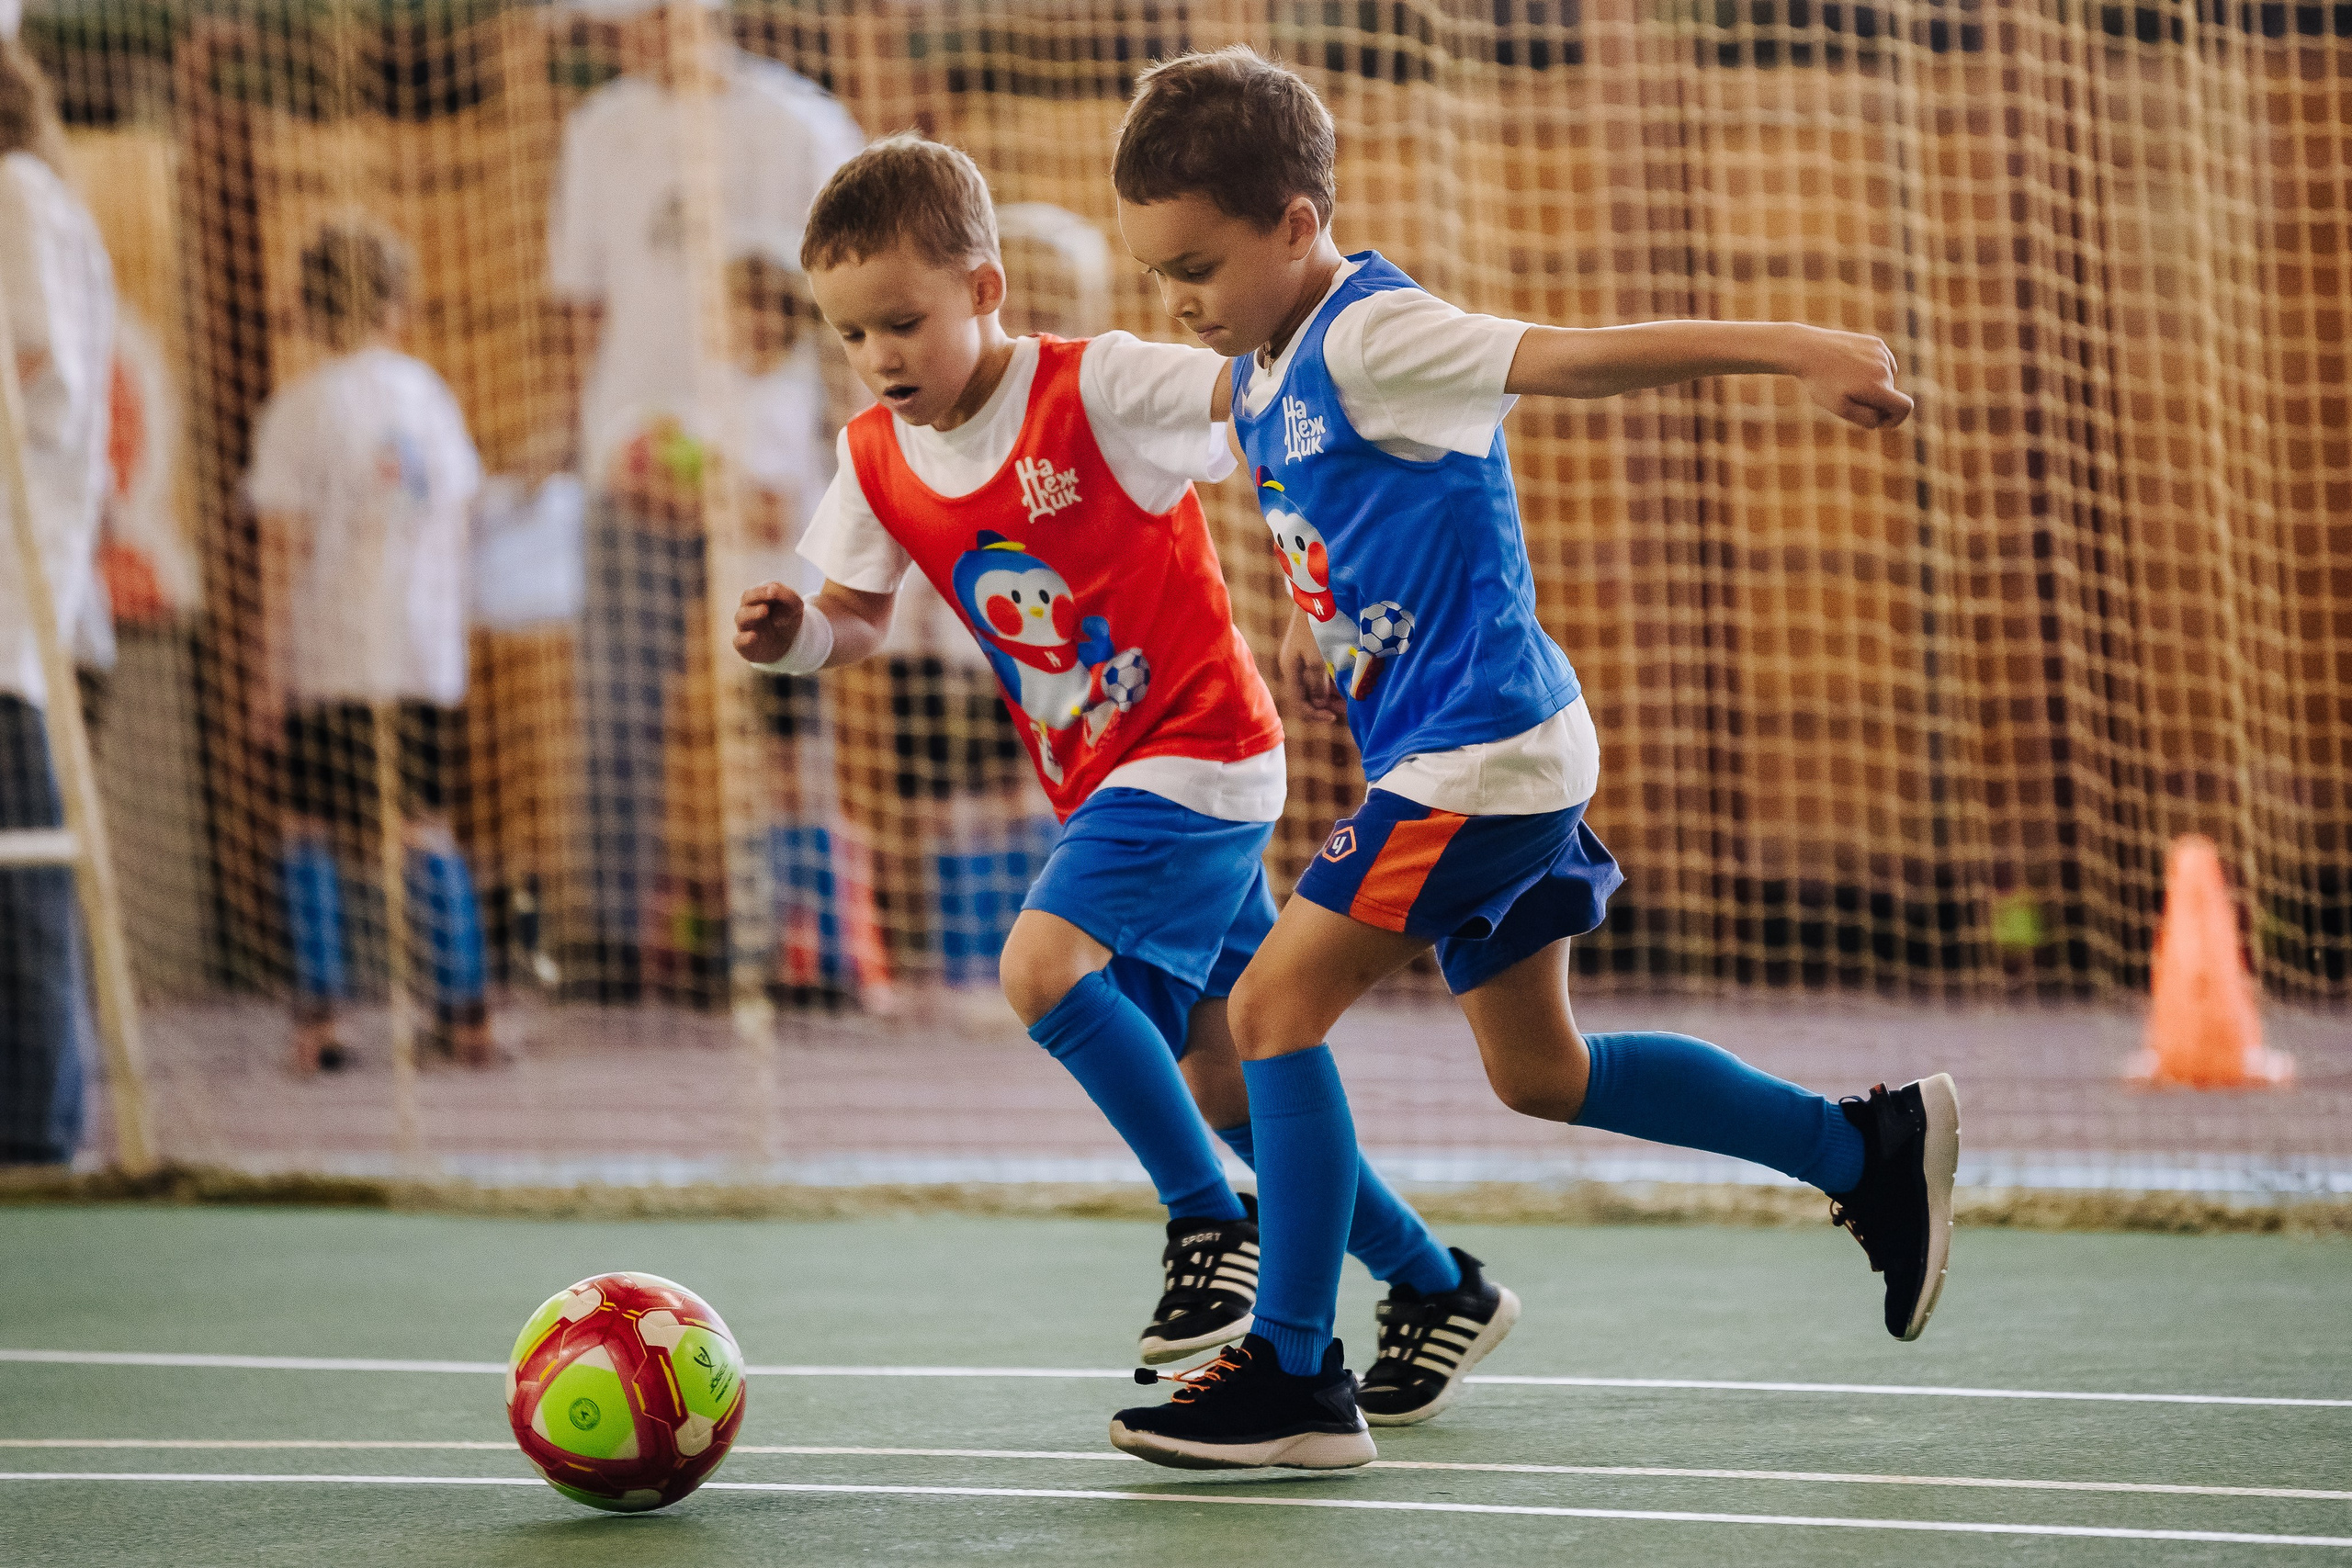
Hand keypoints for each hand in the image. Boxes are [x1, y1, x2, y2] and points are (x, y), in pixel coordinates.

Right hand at [734, 581, 803, 665]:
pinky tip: (753, 636)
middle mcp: (749, 610)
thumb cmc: (786, 621)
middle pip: (746, 598)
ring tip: (764, 611)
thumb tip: (774, 595)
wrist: (785, 646)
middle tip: (770, 595)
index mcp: (760, 598)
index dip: (764, 590)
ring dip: (752, 613)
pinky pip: (739, 641)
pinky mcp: (744, 645)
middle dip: (757, 595)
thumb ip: (789, 598)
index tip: (774, 591)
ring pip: (741, 617)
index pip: (758, 590)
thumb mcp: (795, 607)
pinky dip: (744, 638)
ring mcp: (746, 627)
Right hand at [1278, 607, 1342, 721]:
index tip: (1335, 716)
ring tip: (1350, 696)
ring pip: (1316, 683)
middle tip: (1348, 707)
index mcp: (1290, 669)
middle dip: (1327, 704)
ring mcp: (1302, 655)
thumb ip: (1318, 684)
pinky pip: (1321, 670)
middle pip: (1308, 694)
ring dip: (1332, 692)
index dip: (1315, 714)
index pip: (1299, 702)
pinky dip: (1333, 678)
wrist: (1317, 594)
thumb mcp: (1318, 659)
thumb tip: (1319, 703)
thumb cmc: (1317, 626)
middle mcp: (1294, 665)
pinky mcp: (1312, 647)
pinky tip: (1346, 680)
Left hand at [1791, 328, 1912, 429]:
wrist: (1806, 350)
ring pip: (1887, 379)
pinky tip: (1852, 368)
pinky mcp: (1876, 343)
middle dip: (1876, 401)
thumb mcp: (1840, 408)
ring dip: (1873, 385)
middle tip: (1847, 398)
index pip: (1905, 407)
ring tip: (1846, 381)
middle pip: (1891, 394)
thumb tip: (1881, 419)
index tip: (1880, 422)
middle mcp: (1884, 368)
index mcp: (1877, 387)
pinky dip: (1872, 370)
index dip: (1896, 419)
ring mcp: (1882, 353)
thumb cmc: (1821, 383)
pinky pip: (1882, 363)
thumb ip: (1866, 418)